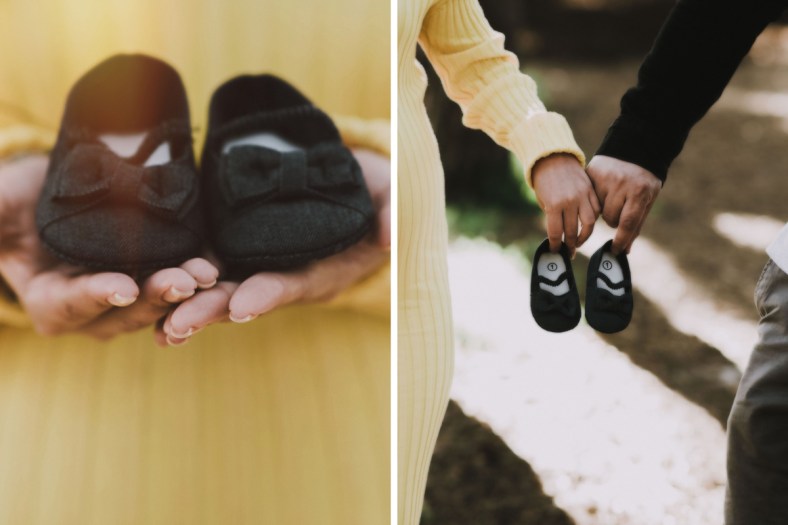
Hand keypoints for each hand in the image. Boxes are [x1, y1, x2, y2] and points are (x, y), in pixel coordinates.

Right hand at [0, 154, 218, 339]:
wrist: (54, 187)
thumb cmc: (13, 199)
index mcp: (50, 301)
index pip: (71, 305)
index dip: (96, 296)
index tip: (122, 285)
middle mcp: (94, 308)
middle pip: (127, 311)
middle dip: (155, 298)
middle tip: (182, 280)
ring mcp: (130, 296)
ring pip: (161, 303)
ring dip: (186, 294)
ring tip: (206, 274)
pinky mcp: (157, 275)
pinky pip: (183, 287)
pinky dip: (200, 280)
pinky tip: (219, 268)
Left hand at [157, 147, 390, 345]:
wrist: (352, 187)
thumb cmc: (373, 193)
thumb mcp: (392, 197)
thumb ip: (391, 213)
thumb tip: (389, 236)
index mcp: (322, 268)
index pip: (294, 283)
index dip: (270, 293)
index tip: (244, 304)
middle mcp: (286, 273)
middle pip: (246, 295)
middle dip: (212, 311)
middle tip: (177, 326)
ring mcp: (259, 261)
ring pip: (219, 287)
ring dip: (188, 307)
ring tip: (155, 327)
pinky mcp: (237, 244)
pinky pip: (206, 265)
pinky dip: (180, 281)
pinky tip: (147, 292)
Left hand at [532, 153, 600, 256]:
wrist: (552, 157)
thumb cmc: (543, 181)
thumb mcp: (543, 200)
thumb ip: (552, 217)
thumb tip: (559, 235)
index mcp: (553, 205)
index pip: (556, 233)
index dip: (556, 245)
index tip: (556, 251)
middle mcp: (570, 202)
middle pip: (573, 231)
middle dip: (570, 244)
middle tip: (569, 251)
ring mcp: (582, 196)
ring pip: (589, 223)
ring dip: (584, 236)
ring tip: (579, 242)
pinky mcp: (590, 190)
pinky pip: (596, 210)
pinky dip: (593, 219)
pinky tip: (587, 225)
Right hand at [586, 155, 661, 253]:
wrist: (635, 148)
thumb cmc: (643, 180)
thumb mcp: (647, 201)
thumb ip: (636, 225)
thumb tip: (624, 250)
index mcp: (639, 192)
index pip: (628, 222)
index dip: (621, 239)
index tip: (616, 251)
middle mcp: (621, 184)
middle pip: (610, 218)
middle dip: (614, 220)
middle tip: (618, 211)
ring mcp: (605, 178)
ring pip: (597, 209)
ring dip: (603, 210)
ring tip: (610, 200)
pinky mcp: (592, 173)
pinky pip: (589, 197)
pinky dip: (594, 199)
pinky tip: (601, 192)